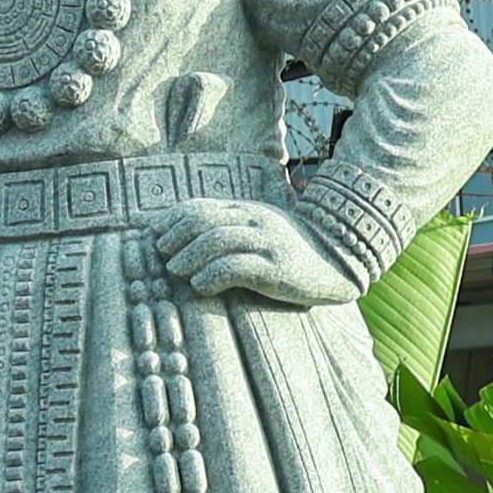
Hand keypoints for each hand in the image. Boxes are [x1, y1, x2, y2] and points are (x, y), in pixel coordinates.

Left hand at [145, 198, 361, 306]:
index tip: (154, 234)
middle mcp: (255, 220)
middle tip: (161, 254)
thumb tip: (186, 241)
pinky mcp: (276, 268)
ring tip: (175, 271)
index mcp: (247, 210)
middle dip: (176, 236)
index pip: (201, 206)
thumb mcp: (259, 231)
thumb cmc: (290, 250)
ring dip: (189, 256)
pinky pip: (237, 267)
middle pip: (204, 220)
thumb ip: (230, 229)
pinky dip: (212, 275)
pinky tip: (200, 286)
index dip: (173, 218)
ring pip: (216, 240)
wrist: (338, 262)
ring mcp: (266, 242)